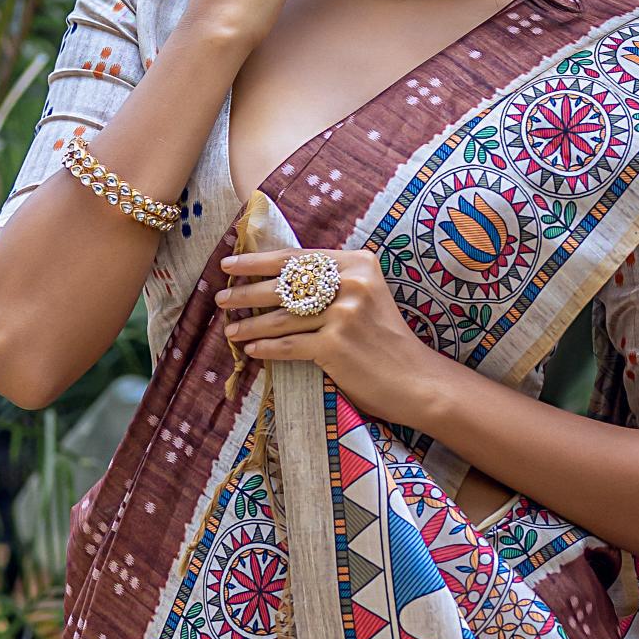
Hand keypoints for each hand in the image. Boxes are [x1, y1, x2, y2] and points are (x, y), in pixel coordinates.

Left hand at [216, 245, 447, 424]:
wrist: (417, 380)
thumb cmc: (386, 340)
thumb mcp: (366, 297)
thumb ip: (332, 283)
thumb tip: (277, 280)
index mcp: (358, 263)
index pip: (296, 258)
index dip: (257, 261)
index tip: (229, 263)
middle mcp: (351, 283)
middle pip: (284, 285)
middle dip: (246, 292)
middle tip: (221, 297)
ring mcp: (344, 314)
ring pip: (282, 318)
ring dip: (250, 324)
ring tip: (230, 328)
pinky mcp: (336, 345)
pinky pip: (289, 345)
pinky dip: (267, 349)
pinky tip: (251, 349)